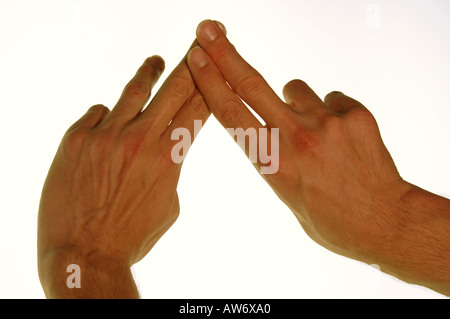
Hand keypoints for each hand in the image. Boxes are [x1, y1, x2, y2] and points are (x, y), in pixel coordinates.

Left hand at [38, 43, 209, 297]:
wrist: (83, 254)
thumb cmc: (130, 237)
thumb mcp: (167, 205)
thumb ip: (169, 170)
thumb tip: (164, 151)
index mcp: (168, 158)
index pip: (196, 110)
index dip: (207, 88)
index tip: (213, 72)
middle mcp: (140, 139)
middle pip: (173, 89)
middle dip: (188, 67)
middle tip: (194, 50)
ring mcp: (106, 135)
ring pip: (133, 90)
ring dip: (148, 72)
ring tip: (155, 61)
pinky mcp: (76, 138)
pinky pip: (96, 112)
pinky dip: (106, 115)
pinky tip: (108, 121)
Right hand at [187, 20, 449, 294]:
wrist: (384, 221)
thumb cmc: (330, 218)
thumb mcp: (286, 194)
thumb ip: (275, 156)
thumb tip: (275, 124)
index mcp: (272, 162)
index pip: (231, 114)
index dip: (210, 81)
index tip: (197, 57)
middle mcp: (294, 137)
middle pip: (251, 83)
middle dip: (225, 52)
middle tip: (208, 29)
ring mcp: (325, 122)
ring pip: (296, 89)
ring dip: (296, 101)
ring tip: (315, 132)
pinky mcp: (353, 114)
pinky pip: (331, 98)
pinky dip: (330, 111)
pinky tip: (341, 135)